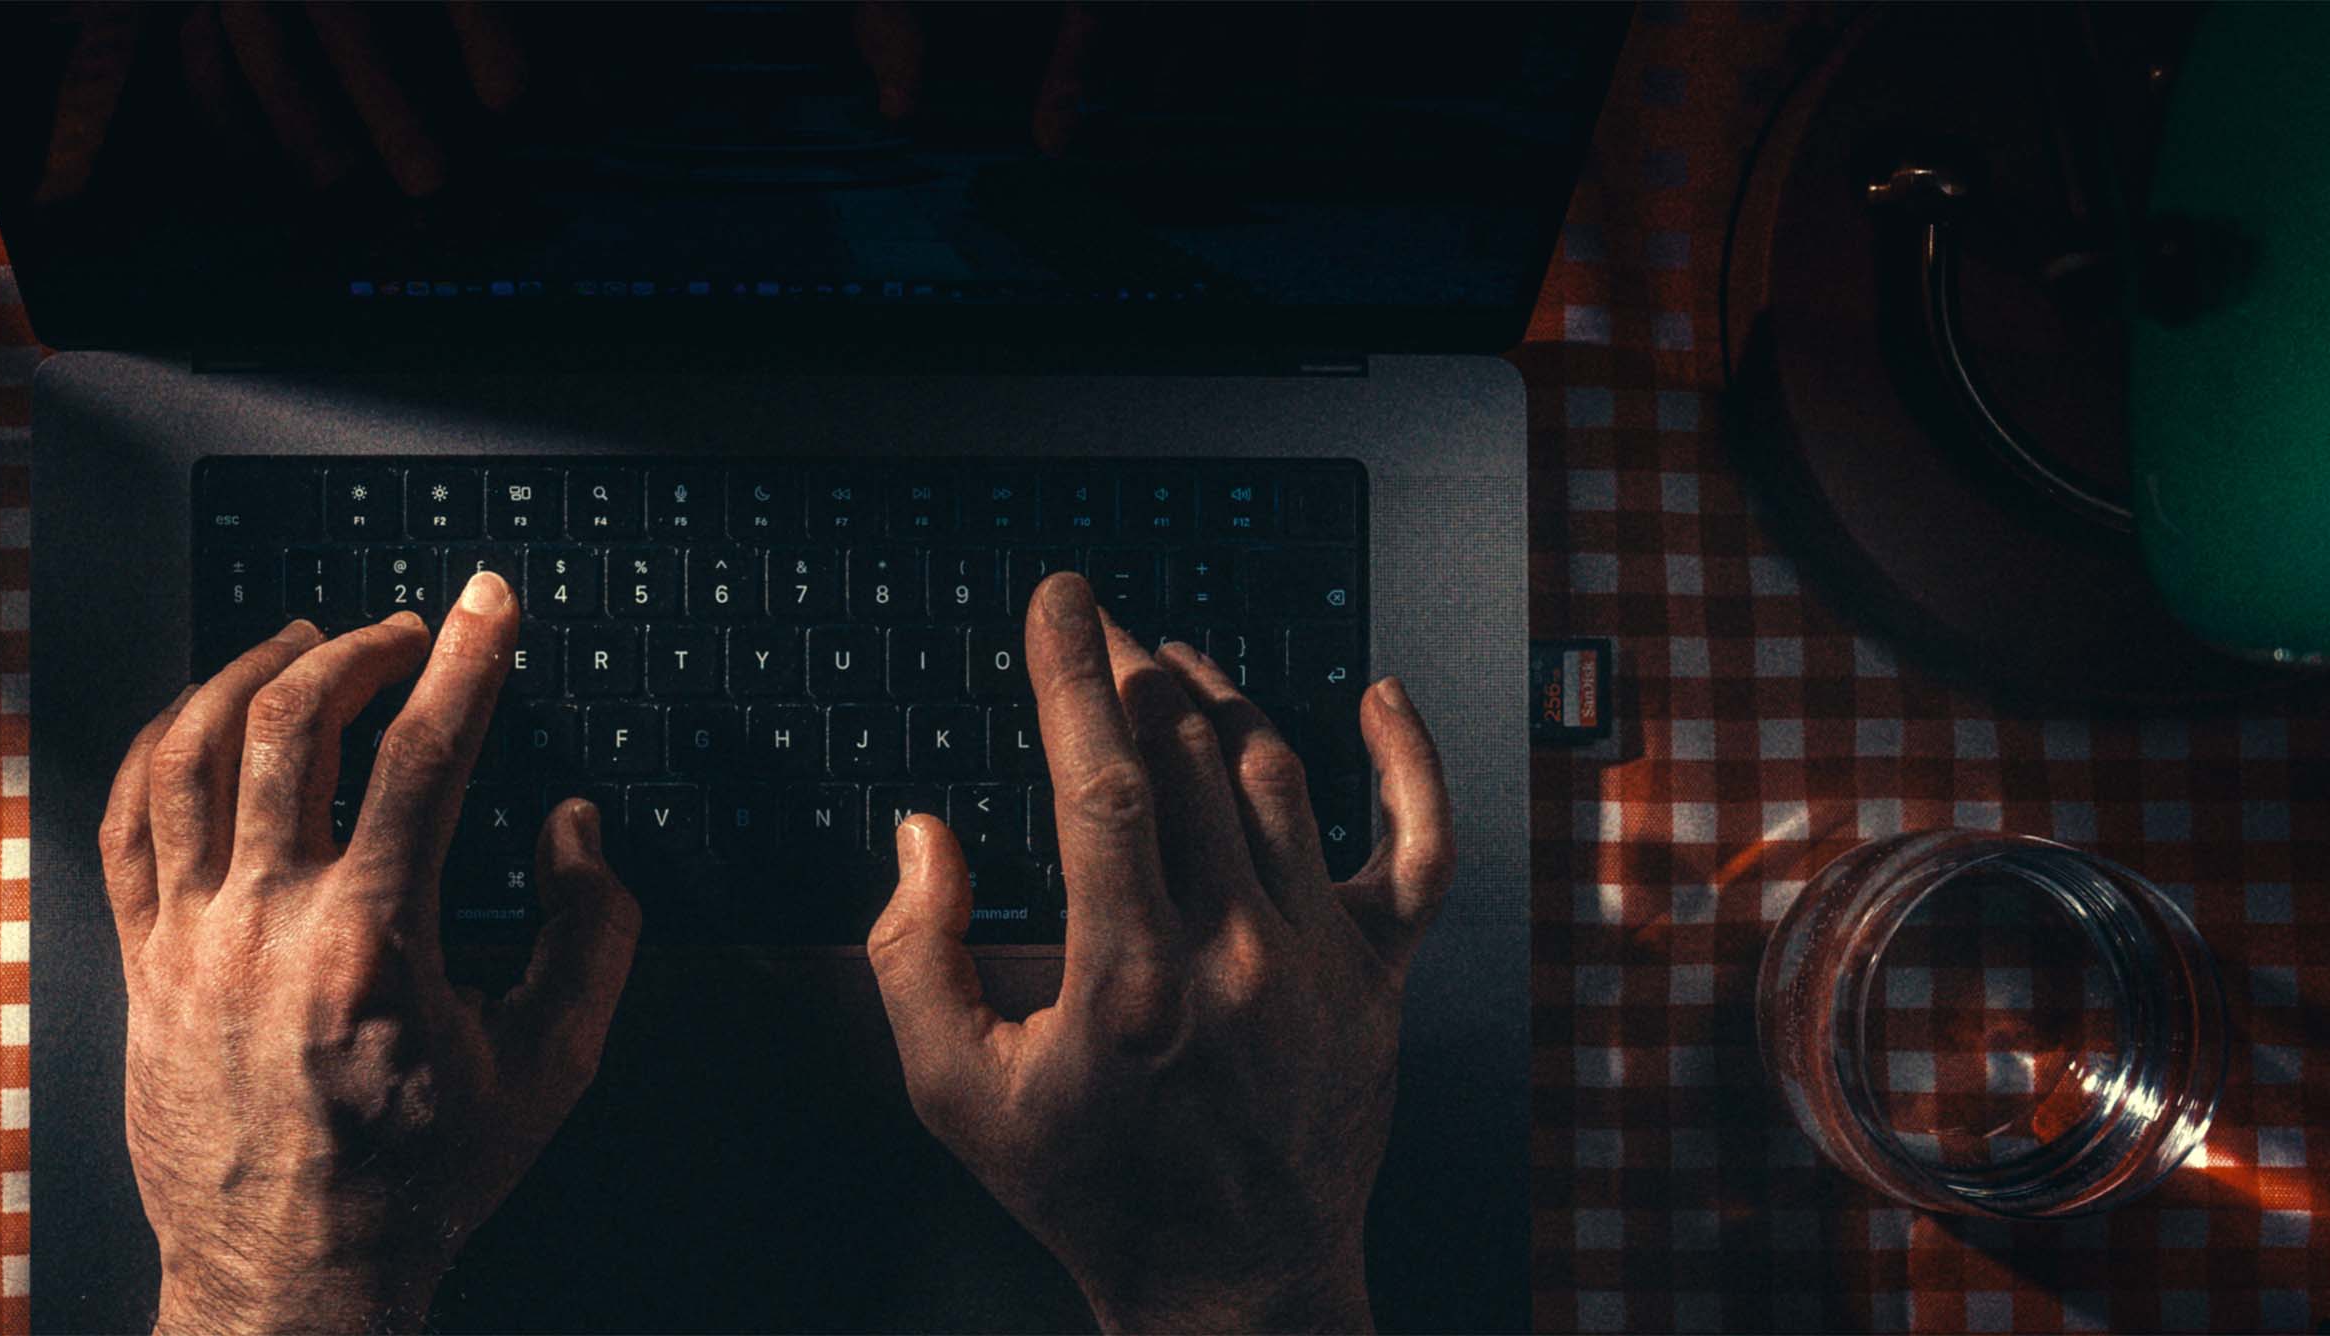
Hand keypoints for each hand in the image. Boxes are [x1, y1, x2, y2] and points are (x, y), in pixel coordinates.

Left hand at [96, 573, 639, 1333]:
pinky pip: (125, 825)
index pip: (424, 754)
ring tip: (300, 643)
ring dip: (249, 675)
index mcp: (373, 946)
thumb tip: (574, 828)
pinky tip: (196, 719)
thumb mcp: (547, 1069)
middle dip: (359, 650)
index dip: (466, 658)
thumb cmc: (416, 1183)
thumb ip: (590, 937)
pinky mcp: (143, 966)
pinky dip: (160, 748)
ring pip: (193, 756)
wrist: (293, 1276)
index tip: (486, 606)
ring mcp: (190, 943)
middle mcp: (268, 928)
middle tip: (405, 631)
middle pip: (293, 728)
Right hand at [867, 573, 1455, 1333]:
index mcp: (1129, 981)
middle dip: (1132, 672)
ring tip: (1173, 666)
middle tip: (1098, 634)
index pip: (1102, 782)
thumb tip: (923, 833)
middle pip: (1188, 756)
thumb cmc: (1091, 1190)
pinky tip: (1377, 699)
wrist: (1231, 1286)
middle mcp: (1235, 956)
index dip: (1074, 672)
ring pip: (1275, 774)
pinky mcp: (1378, 975)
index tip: (1061, 600)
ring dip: (1219, 699)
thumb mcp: (953, 1091)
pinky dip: (1406, 759)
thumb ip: (911, 956)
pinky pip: (1417, 843)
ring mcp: (1320, 959)